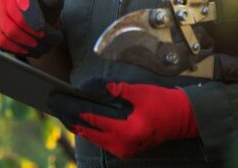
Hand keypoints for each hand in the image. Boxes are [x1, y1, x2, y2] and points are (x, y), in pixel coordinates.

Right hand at [0, 0, 63, 57]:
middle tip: (52, 41)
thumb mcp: (54, 0)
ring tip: (45, 48)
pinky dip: (19, 50)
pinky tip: (32, 51)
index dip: (32, 14)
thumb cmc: (47, 7)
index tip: (42, 29)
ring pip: (9, 33)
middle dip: (36, 34)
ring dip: (29, 44)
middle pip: (17, 19)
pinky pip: (2, 42)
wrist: (37, 18)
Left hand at [48, 78, 198, 158]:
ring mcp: (122, 150)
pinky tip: (81, 117)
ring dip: (77, 122)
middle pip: (86, 130)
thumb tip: (86, 87)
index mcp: (126, 130)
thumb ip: (111, 89)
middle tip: (53, 102)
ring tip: (62, 107)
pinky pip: (100, 139)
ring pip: (91, 136)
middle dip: (68, 116)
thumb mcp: (138, 91)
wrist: (184, 119)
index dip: (70, 106)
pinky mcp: (124, 150)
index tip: (56, 97)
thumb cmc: (163, 102)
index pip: (89, 117)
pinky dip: (89, 128)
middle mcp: (121, 145)